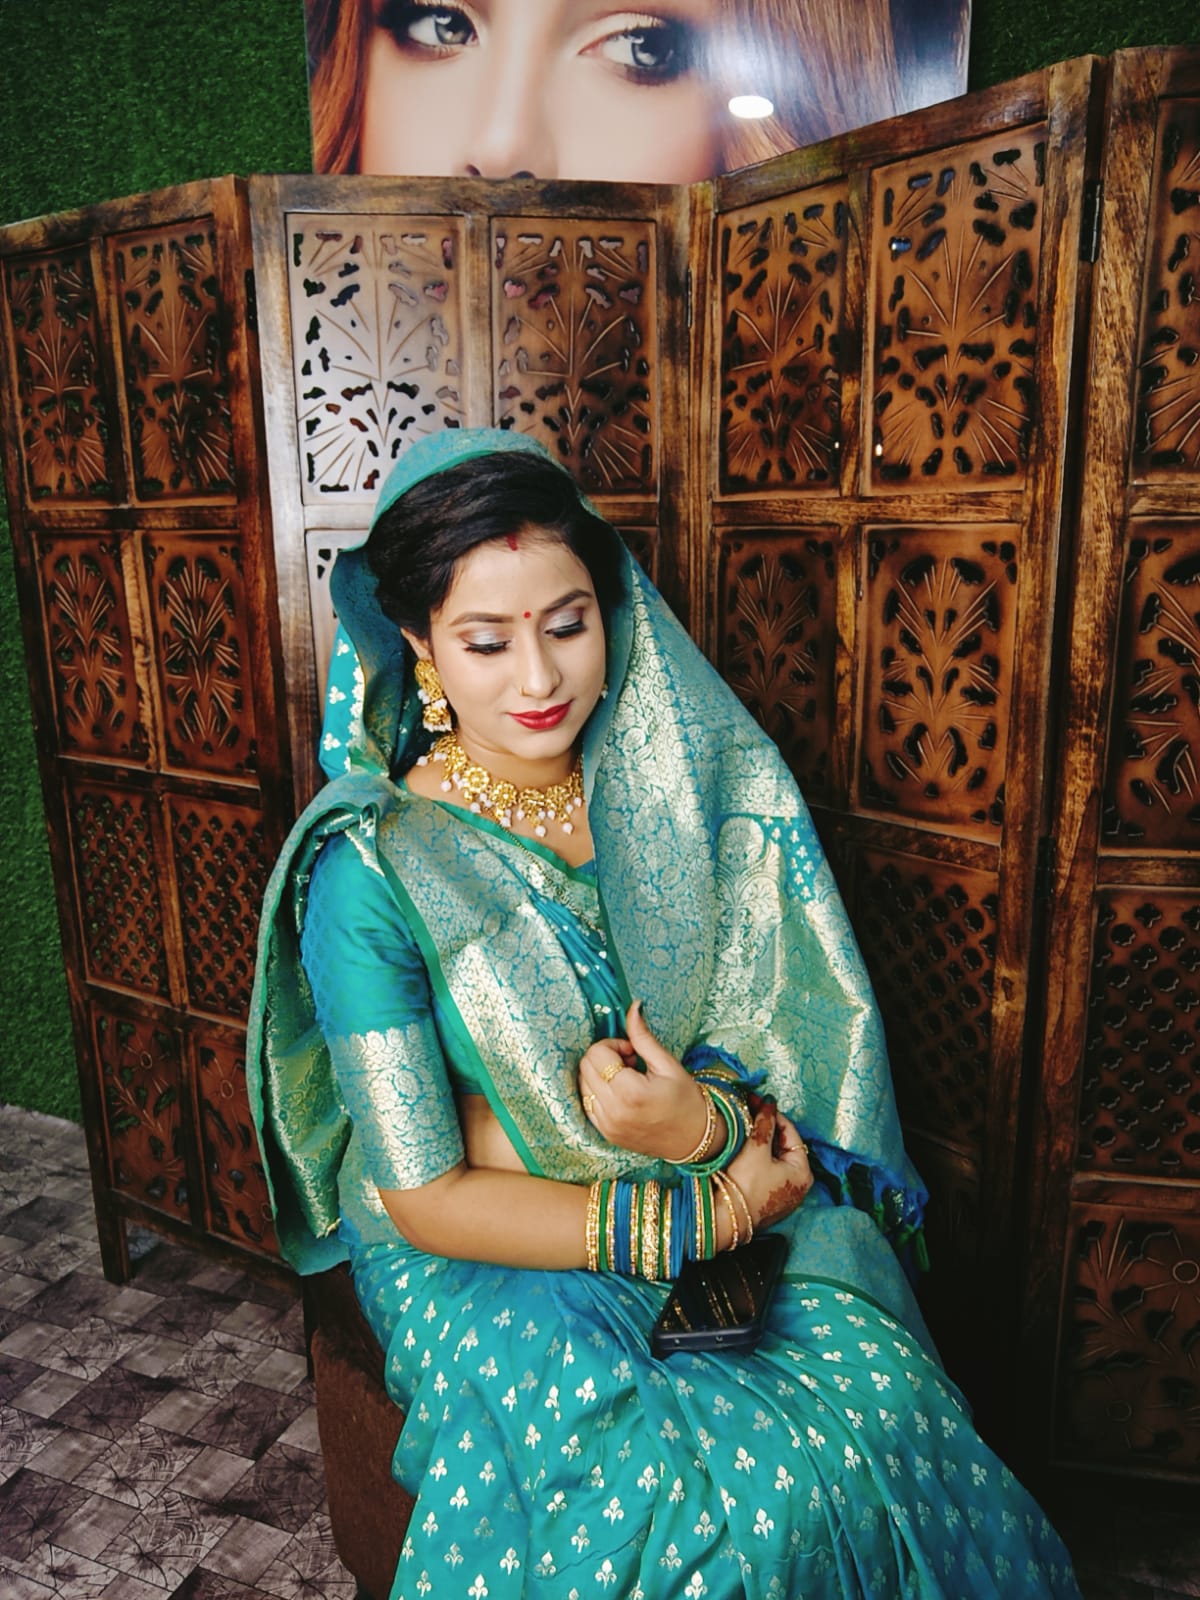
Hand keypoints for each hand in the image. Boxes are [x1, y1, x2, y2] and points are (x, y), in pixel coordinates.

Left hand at [578, 1000, 712, 1162]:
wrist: (694, 1138)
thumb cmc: (685, 1099)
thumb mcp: (667, 1064)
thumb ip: (643, 1036)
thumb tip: (633, 1006)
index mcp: (629, 1093)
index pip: (596, 1053)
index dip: (613, 1044)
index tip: (633, 1052)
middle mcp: (613, 1111)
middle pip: (585, 1067)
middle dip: (605, 1057)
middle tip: (630, 1063)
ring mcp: (606, 1125)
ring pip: (583, 1084)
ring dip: (600, 1075)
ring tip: (626, 1079)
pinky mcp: (605, 1133)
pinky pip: (587, 1102)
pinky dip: (598, 1091)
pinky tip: (620, 1093)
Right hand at [723, 1102, 812, 1237]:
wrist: (725, 1218)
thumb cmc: (744, 1184)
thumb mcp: (756, 1149)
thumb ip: (765, 1123)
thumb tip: (769, 1104)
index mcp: (803, 1172)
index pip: (790, 1132)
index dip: (773, 1114)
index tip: (757, 1101)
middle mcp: (798, 1185)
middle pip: (783, 1145)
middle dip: (766, 1128)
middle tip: (749, 1111)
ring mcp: (784, 1194)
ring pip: (773, 1158)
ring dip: (760, 1141)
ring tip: (744, 1126)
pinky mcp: (769, 1200)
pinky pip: (767, 1171)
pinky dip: (757, 1157)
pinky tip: (743, 1147)